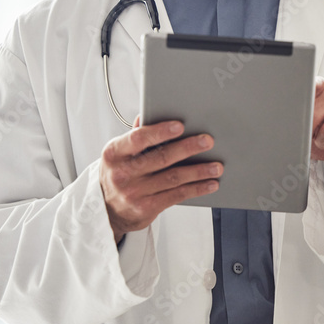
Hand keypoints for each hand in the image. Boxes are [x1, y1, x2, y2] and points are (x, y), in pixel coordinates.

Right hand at [99, 117, 221, 243]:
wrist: (107, 208)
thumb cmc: (117, 173)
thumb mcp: (119, 152)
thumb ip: (135, 135)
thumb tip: (147, 114)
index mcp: (114, 153)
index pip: (138, 139)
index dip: (160, 131)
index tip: (180, 126)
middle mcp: (122, 173)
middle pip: (161, 158)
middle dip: (187, 148)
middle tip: (207, 141)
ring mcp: (134, 192)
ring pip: (173, 178)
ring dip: (198, 171)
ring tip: (216, 166)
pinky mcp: (146, 208)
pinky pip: (176, 195)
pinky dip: (196, 189)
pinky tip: (209, 183)